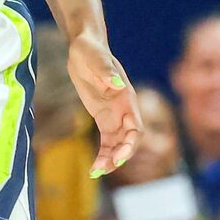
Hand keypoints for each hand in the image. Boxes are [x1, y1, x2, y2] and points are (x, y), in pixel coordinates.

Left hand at [69, 32, 141, 176]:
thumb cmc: (91, 50)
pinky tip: (93, 168)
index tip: (117, 157)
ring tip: (95, 172)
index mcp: (127, 99)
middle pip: (128, 141)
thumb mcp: (96, 59)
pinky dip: (102, 155)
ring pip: (117, 145)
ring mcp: (114, 115)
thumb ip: (107, 72)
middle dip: (119, 157)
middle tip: (102, 169)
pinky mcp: (103, 118)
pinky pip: (107, 142)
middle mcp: (124, 110)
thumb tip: (118, 83)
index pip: (136, 128)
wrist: (83, 46)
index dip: (130, 145)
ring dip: (110, 160)